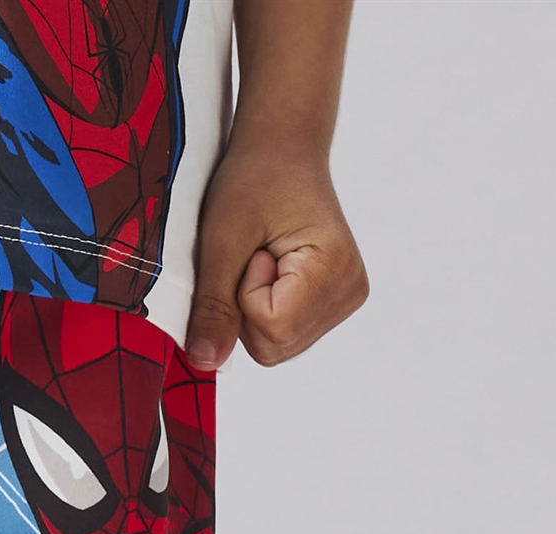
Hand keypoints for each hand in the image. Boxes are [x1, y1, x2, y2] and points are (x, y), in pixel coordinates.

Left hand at [185, 144, 367, 369]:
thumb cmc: (255, 179)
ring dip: (253, 310)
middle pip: (274, 346)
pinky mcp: (330, 304)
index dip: (244, 296)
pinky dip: (263, 310)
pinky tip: (272, 270)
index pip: (271, 329)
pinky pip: (281, 334)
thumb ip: (214, 306)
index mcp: (335, 270)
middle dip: (247, 309)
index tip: (255, 250)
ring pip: (276, 345)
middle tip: (256, 254)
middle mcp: (350, 291)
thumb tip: (206, 363)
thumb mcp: (222, 240)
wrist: (282, 149)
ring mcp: (343, 300)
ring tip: (264, 258)